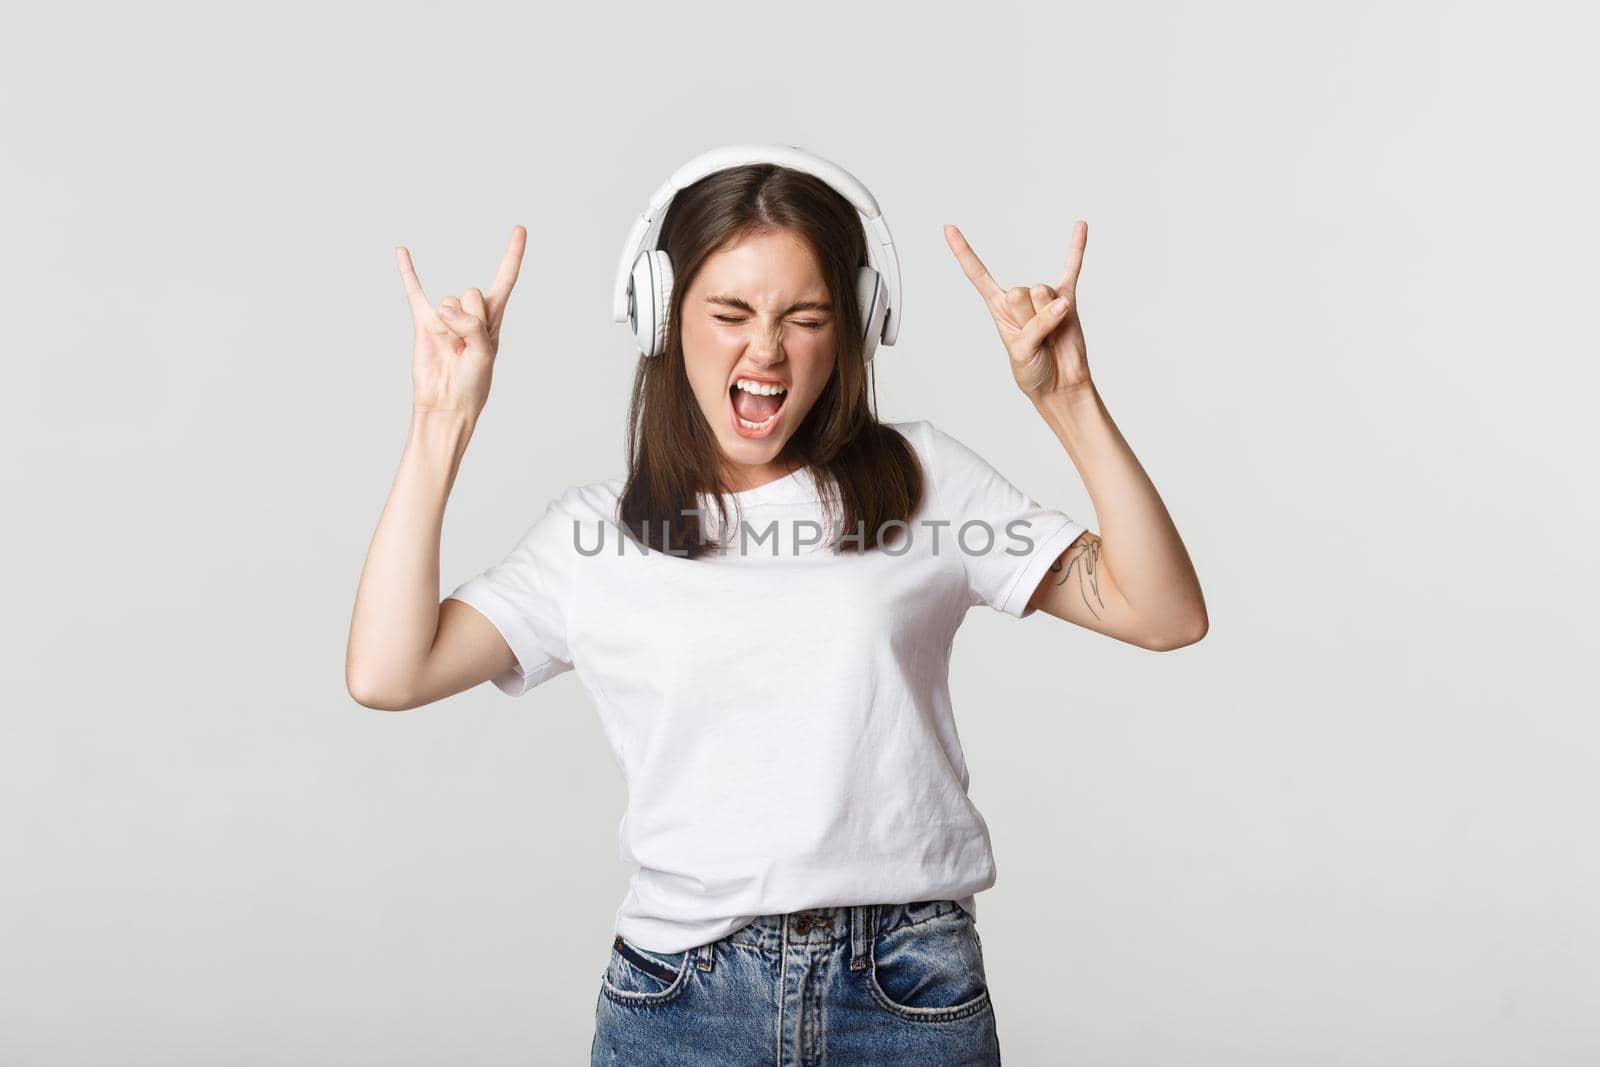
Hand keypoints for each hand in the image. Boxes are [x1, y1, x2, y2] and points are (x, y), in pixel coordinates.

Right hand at [396, 225, 526, 417]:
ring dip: (449, 324)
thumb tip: (445, 308)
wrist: (446, 405)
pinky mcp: (424, 323)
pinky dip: (408, 271)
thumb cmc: (473, 385)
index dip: (513, 256)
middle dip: (469, 317)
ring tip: (450, 348)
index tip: (520, 229)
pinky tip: (403, 250)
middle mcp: (470, 314)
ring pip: (448, 300)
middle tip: (465, 344)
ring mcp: (446, 316)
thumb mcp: (484, 355)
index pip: (505, 280)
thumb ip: (471, 327)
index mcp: (493, 320)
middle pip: (471, 292)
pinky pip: (414, 291)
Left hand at [943, 220, 1090, 405]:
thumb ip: (1036, 326)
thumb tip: (1059, 303)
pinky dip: (1076, 248)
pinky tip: (1080, 226)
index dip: (963, 253)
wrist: (1061, 384)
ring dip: (1049, 319)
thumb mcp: (1022, 352)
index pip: (977, 275)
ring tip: (1052, 336)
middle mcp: (1019, 298)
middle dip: (1028, 319)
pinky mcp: (1069, 298)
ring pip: (1043, 293)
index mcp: (998, 307)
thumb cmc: (1033, 370)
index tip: (948, 228)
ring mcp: (1045, 297)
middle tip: (1036, 338)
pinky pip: (1072, 269)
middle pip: (1019, 292)